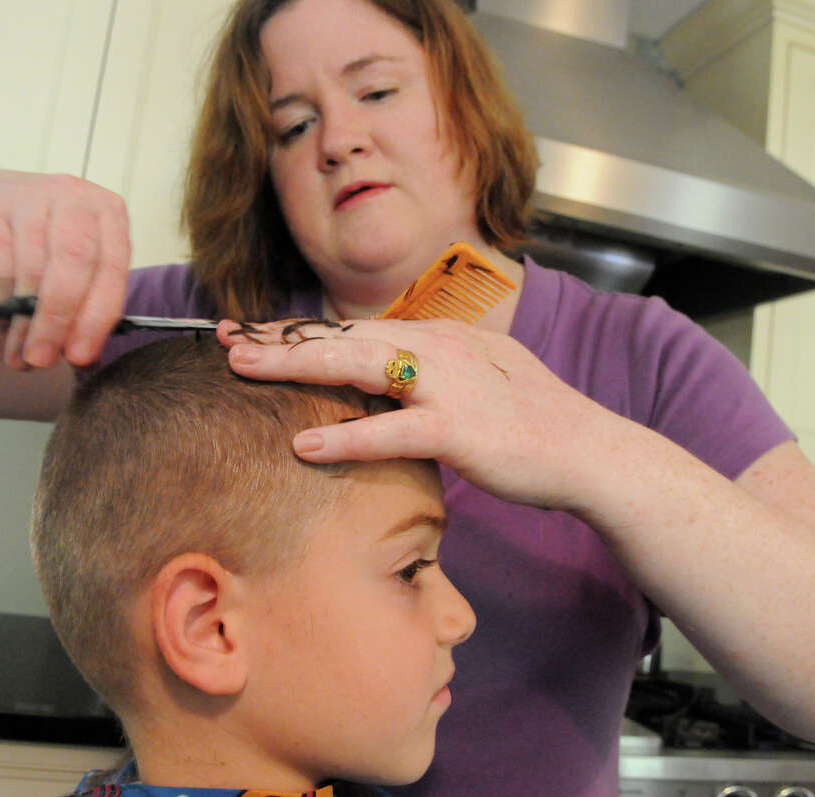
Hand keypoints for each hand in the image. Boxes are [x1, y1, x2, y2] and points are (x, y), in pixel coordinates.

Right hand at [0, 170, 130, 369]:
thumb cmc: (47, 246)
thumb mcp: (78, 271)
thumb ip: (88, 311)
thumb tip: (87, 361)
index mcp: (109, 212)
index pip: (112, 268)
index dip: (97, 317)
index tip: (80, 357)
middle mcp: (73, 195)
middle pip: (73, 262)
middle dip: (57, 320)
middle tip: (41, 361)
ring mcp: (27, 194)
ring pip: (30, 268)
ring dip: (23, 322)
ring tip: (19, 355)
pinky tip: (0, 324)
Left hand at [217, 318, 618, 509]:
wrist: (589, 451)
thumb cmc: (531, 423)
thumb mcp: (477, 381)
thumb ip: (430, 375)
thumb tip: (390, 380)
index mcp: (439, 338)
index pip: (356, 330)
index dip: (300, 331)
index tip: (251, 331)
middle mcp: (439, 348)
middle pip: (345, 337)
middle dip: (282, 338)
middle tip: (224, 338)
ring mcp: (450, 385)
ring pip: (359, 367)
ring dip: (296, 366)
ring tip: (242, 368)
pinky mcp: (460, 429)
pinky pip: (393, 430)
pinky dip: (347, 437)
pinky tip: (302, 444)